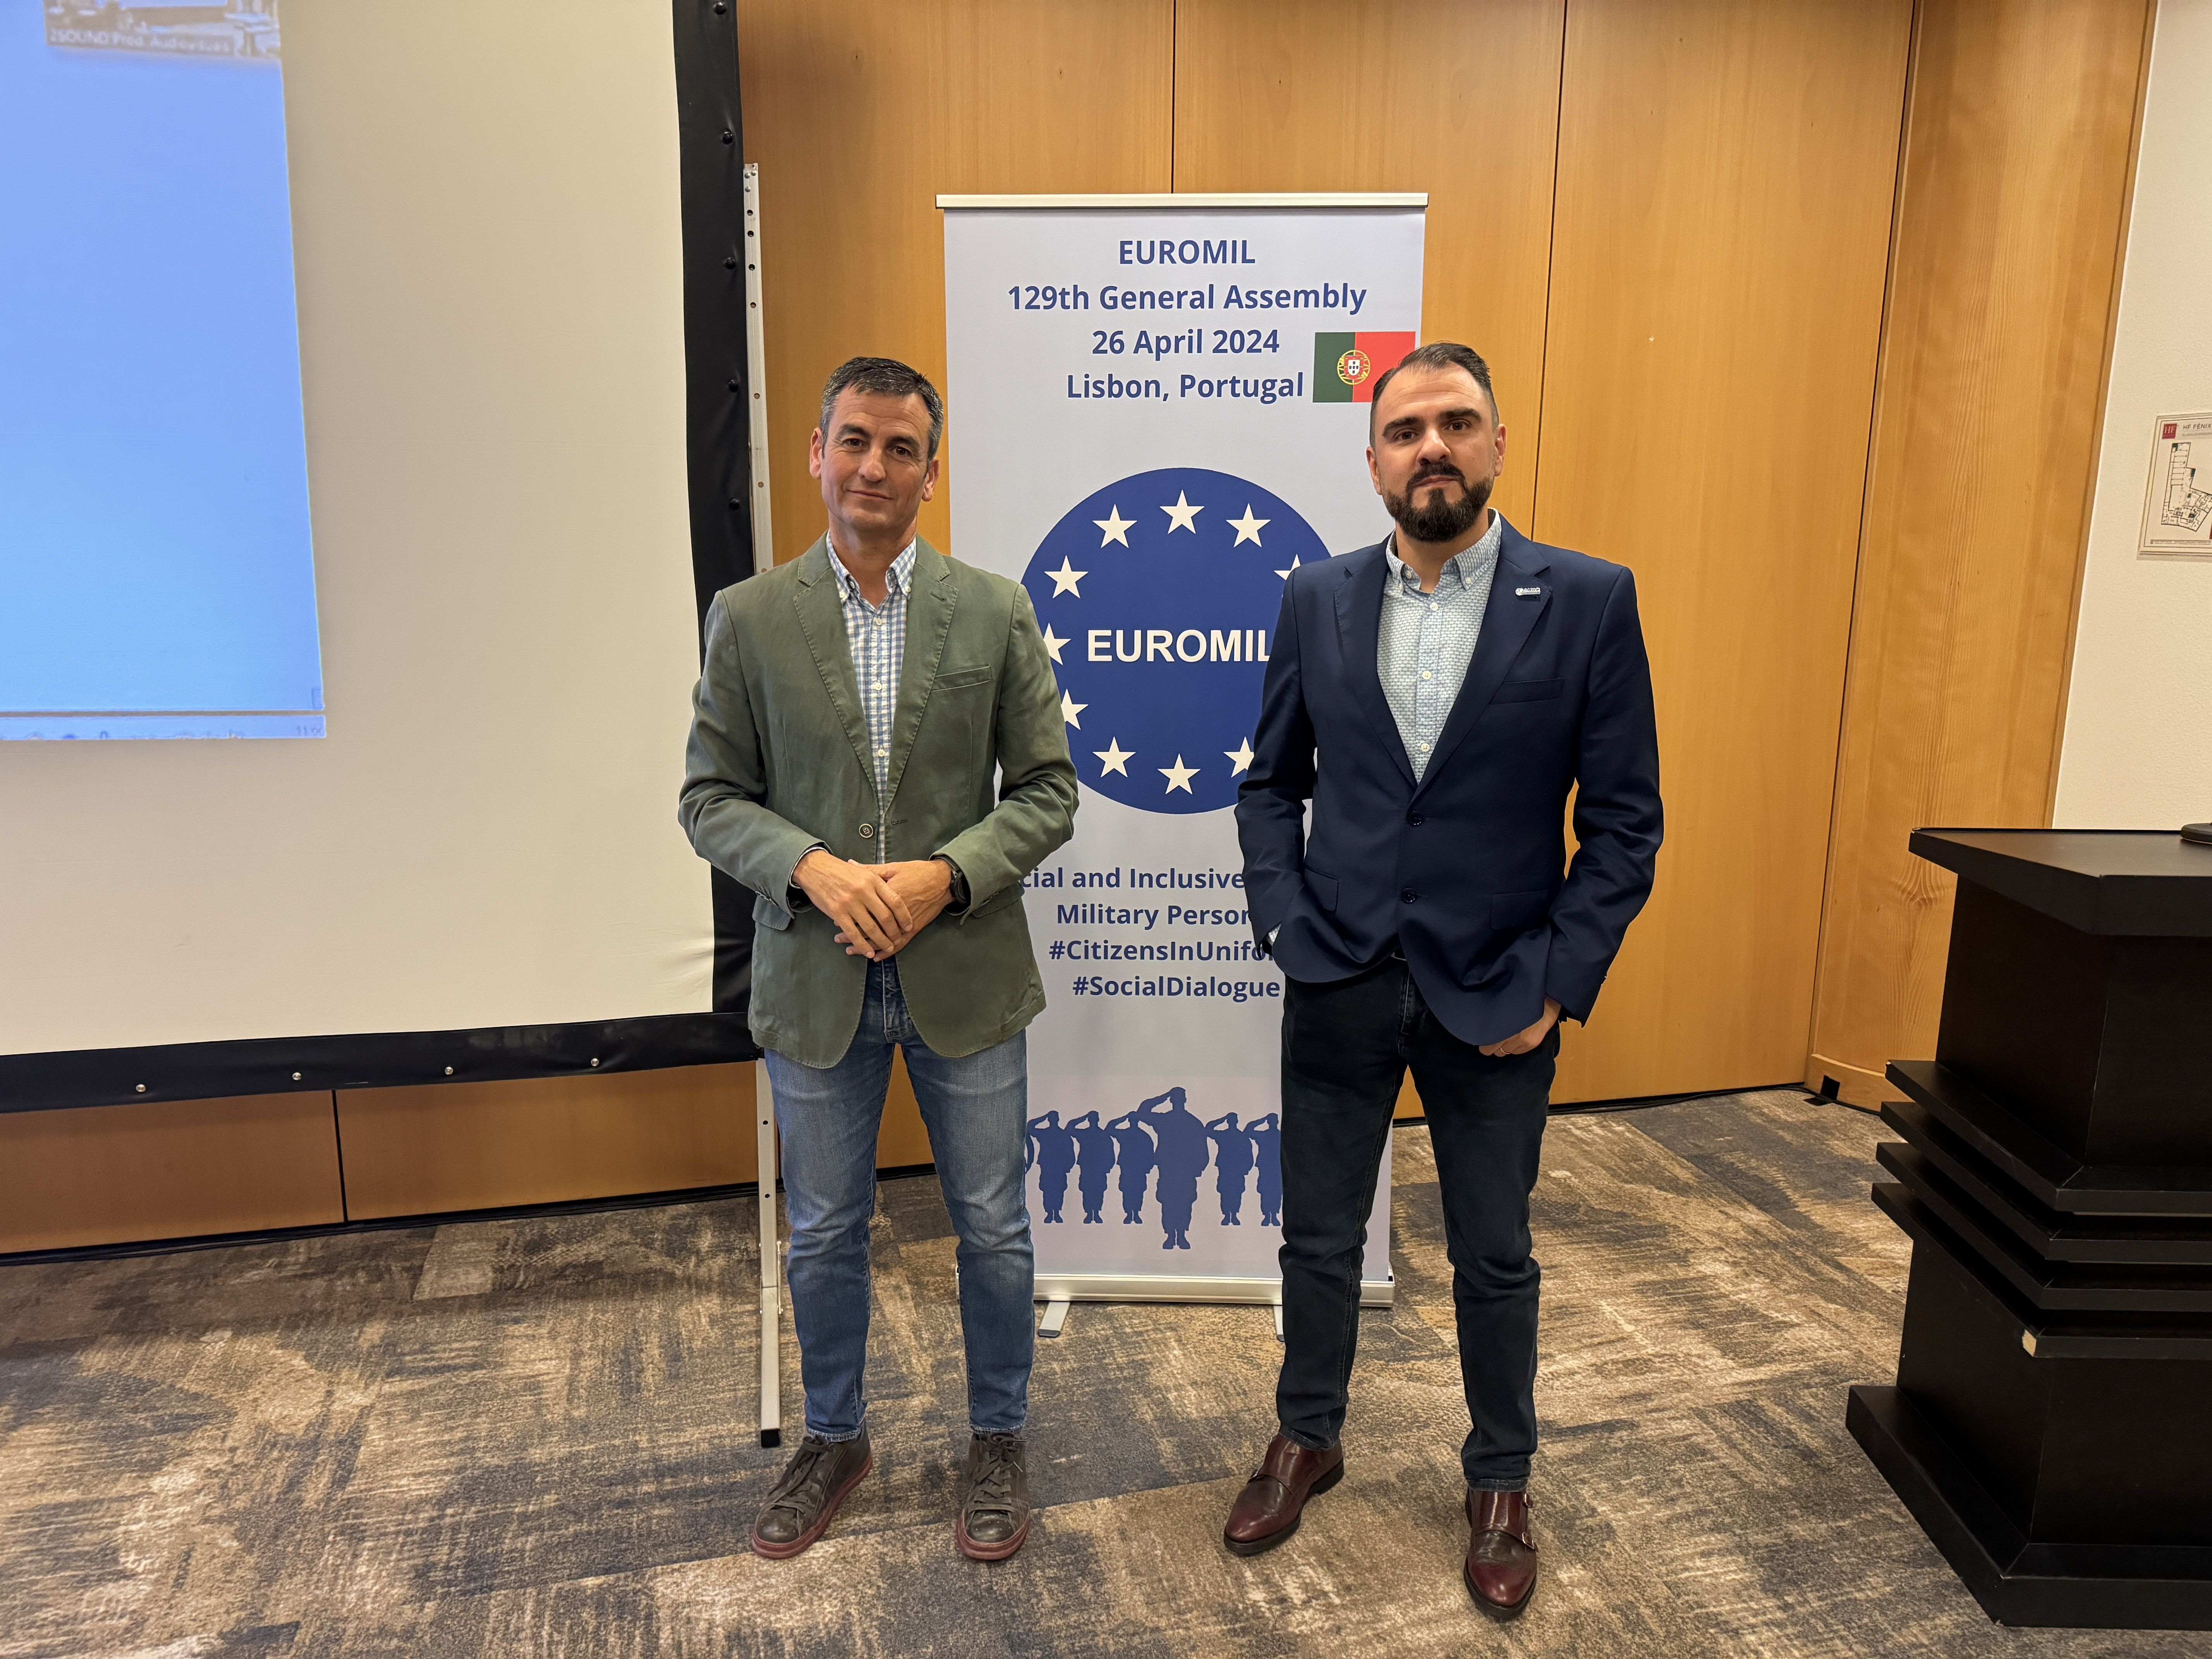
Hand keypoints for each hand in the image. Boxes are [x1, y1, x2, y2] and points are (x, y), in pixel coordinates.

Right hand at [795, 849, 913, 959]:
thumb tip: (896, 888)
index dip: (904, 916)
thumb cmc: (840, 870)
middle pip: (885, 916)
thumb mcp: (863, 870)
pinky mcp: (837, 912)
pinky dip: (862, 944)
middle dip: (894, 931)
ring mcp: (849, 903)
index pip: (895, 901)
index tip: (909, 925)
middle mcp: (863, 891)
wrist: (814, 868)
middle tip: (899, 939)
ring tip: (888, 947)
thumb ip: (879, 879)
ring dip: (881, 940)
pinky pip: (853, 932)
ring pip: (870, 927)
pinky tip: (868, 952)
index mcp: (872, 880)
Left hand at [832, 859, 952, 956]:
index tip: (836, 917)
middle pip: (870, 927)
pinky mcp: (914, 929)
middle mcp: (895, 912)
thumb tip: (850, 863)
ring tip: (850, 949)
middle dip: (852, 934)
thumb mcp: (893, 868)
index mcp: (888, 895)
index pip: (864, 909)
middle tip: (838, 937)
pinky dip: (887, 953)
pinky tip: (875, 957)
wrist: (943, 881)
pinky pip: (899, 944)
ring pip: (882, 939)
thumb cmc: (918, 871)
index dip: (850, 915)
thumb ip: (870, 869)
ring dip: (866, 946)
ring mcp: (905, 923)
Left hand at [1480, 998, 1560, 1057]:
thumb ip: (1492, 1018)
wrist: (1546, 998)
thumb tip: (1482, 1028)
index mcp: (1499, 1025)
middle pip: (1492, 1051)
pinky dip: (1515, 1047)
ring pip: (1504, 1052)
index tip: (1484, 1035)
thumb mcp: (1502, 1005)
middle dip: (1492, 1045)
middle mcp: (1510, 1036)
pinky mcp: (1531, 1044)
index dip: (1484, 1041)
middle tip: (1495, 1035)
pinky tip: (1518, 1036)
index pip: (1485, 1047)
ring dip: (1504, 1046)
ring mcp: (1522, 1041)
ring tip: (1507, 1035)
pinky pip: (1516, 1052)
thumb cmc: (1522, 998)